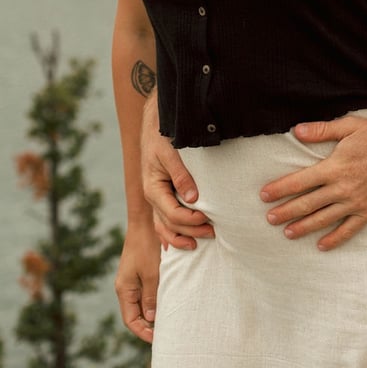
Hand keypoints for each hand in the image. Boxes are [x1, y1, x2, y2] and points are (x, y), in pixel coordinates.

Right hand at [114, 219, 159, 343]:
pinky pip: (148, 290)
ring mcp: (134, 278)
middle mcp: (127, 286)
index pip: (131, 320)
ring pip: (144, 302)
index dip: (143, 332)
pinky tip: (170, 298)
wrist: (145, 220)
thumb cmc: (147, 245)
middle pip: (137, 313)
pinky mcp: (142, 270)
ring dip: (155, 310)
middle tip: (168, 330)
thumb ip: (151, 296)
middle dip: (150, 324)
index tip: (158, 338)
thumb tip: (152, 318)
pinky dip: (157, 297)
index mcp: (125, 289)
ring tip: (171, 317)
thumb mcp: (151, 272)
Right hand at [141, 103, 214, 249]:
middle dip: (191, 230)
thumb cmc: (162, 136)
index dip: (190, 219)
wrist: (154, 123)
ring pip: (164, 226)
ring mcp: (155, 197)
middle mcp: (152, 196)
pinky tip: (181, 241)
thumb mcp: (170, 153)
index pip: (172, 213)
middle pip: (170, 223)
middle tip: (213, 232)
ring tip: (198, 243)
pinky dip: (170, 233)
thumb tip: (192, 199)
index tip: (208, 218)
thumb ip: (181, 175)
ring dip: (180, 236)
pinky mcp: (161, 194)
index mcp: (153, 188)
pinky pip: (162, 220)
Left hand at [259, 114, 366, 250]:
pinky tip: (322, 245)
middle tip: (268, 219)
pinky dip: (334, 239)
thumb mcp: (350, 126)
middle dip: (285, 211)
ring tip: (286, 233)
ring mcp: (356, 202)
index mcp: (335, 167)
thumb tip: (296, 130)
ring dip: (303, 227)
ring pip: (324, 219)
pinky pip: (349, 230)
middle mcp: (343, 188)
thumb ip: (322, 130)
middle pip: (308, 203)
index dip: (280, 188)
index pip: (300, 181)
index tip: (264, 195)